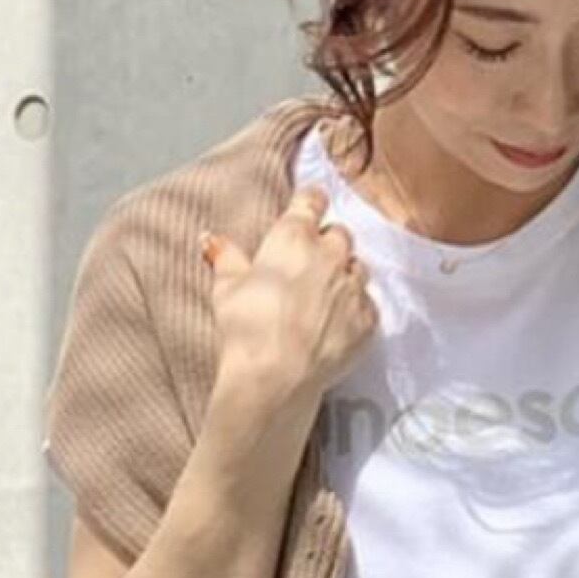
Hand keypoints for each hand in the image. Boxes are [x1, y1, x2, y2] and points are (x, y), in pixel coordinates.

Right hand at [204, 186, 379, 416]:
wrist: (276, 376)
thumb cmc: (246, 327)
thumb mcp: (226, 289)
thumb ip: (225, 258)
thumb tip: (211, 239)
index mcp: (294, 237)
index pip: (311, 201)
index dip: (308, 203)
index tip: (306, 208)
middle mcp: (330, 255)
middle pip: (339, 234)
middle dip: (327, 243)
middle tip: (308, 262)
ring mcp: (353, 287)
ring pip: (358, 267)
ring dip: (344, 273)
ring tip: (325, 294)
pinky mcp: (367, 319)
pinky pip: (367, 304)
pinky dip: (355, 308)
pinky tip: (337, 322)